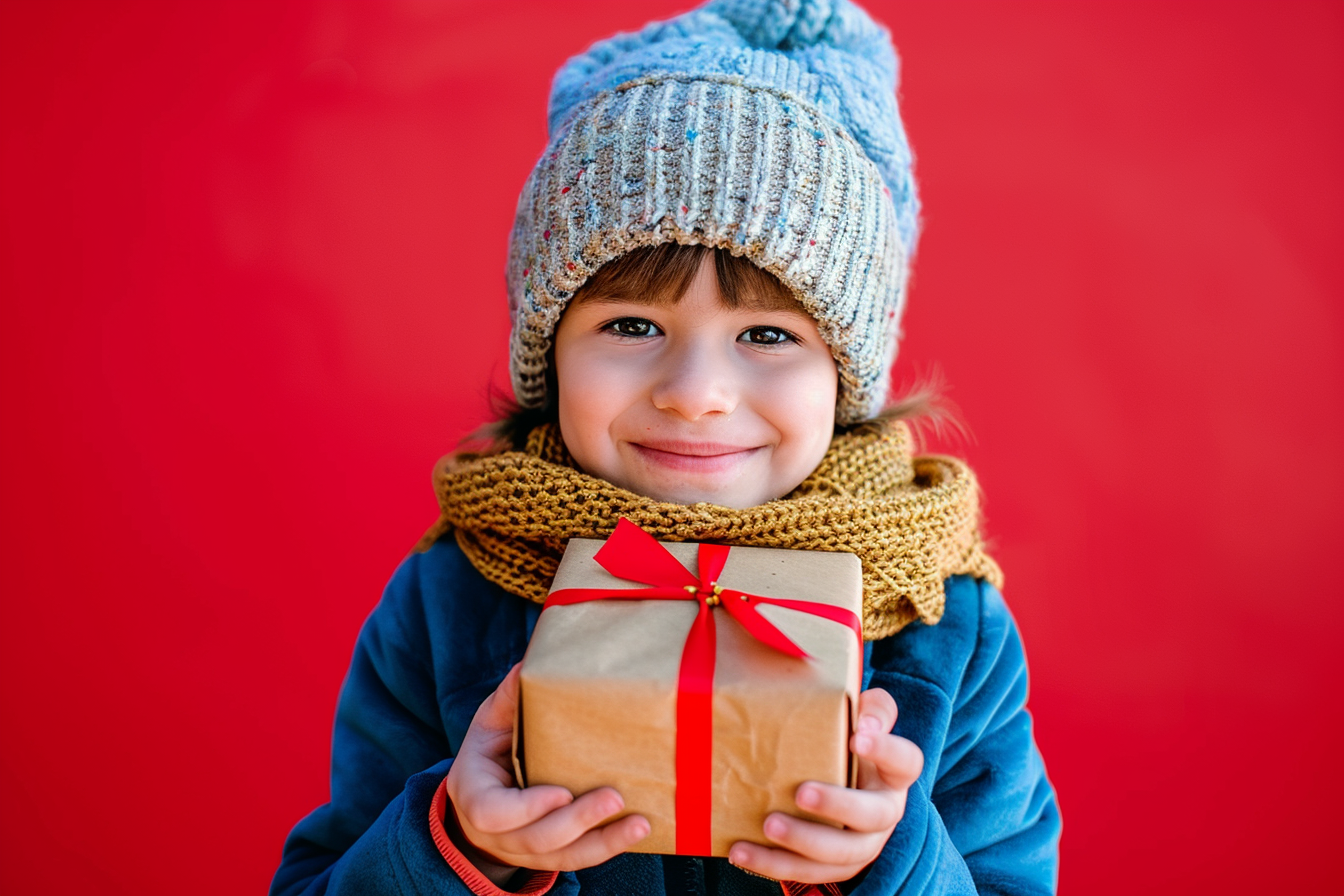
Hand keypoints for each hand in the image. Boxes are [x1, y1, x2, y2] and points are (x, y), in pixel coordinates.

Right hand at [443, 664, 650, 885]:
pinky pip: (578, 860)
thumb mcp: (489, 723)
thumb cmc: (489, 752)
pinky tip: (636, 831)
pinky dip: (608, 847)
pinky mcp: (549, 857)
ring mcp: (523, 850)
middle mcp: (497, 832)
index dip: (526, 808)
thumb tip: (529, 664)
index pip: (491, 813)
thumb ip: (508, 699)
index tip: (562, 793)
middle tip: (614, 797)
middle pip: (536, 838)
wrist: (482, 797)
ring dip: (603, 842)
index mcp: (475, 793)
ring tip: (639, 823)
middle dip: (577, 822)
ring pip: (562, 857)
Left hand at [728, 687, 921, 884]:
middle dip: (837, 806)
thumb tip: (864, 722)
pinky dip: (773, 865)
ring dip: (802, 844)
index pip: (906, 760)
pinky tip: (742, 852)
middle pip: (872, 816)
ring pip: (841, 856)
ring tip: (768, 825)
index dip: (886, 750)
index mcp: (894, 774)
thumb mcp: (861, 720)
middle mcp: (884, 813)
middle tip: (802, 793)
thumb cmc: (845, 744)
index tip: (857, 738)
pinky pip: (807, 873)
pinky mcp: (833, 867)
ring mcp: (862, 845)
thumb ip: (870, 709)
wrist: (832, 778)